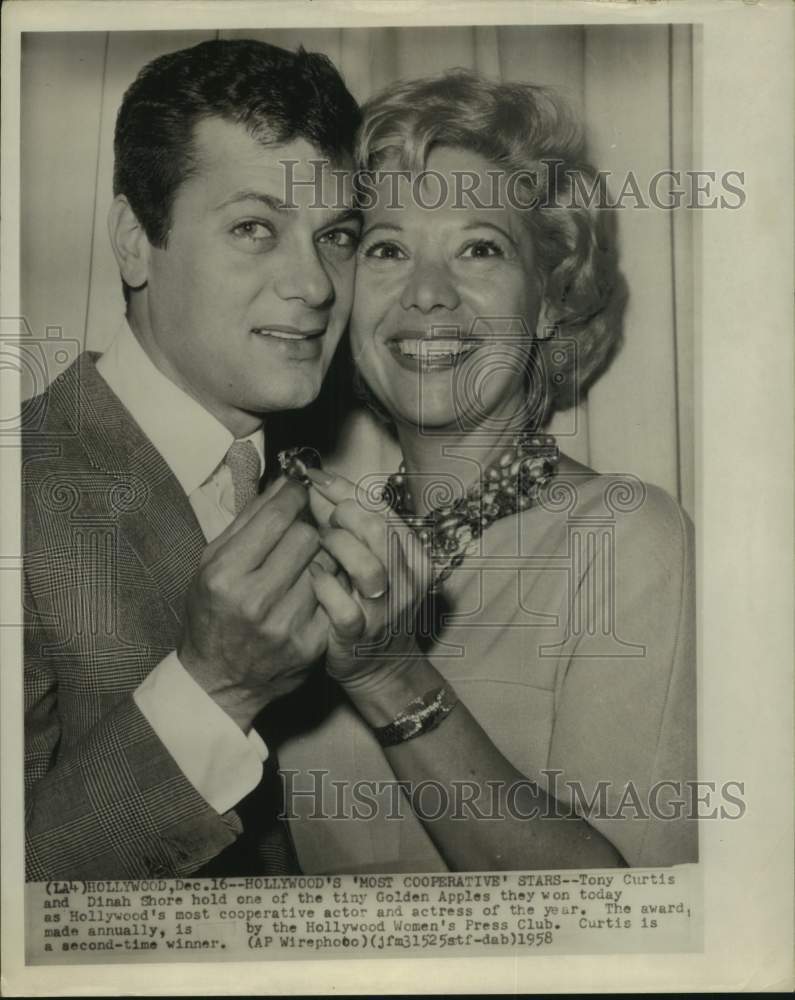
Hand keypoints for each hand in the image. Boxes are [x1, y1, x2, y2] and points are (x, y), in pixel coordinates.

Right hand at [178, 478, 332, 730]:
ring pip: (326, 564)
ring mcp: (286, 625)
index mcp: (225, 574)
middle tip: (300, 532)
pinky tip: (313, 589)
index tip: (299, 492)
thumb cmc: (212, 615)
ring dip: (320, 557)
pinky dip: (328, 587)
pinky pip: (335, 595)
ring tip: (303, 563)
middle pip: (308, 537)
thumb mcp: (212, 564)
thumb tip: (282, 484)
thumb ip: (247, 522)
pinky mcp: (311, 645)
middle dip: (306, 528)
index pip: (277, 517)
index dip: (294, 496)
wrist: (218, 681)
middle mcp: (255, 600)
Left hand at [304, 468, 431, 692]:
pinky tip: (312, 576)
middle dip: (340, 515)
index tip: (314, 477)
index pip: (380, 507)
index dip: (343, 488)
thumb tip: (315, 486)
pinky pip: (343, 606)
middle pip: (375, 528)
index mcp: (413, 554)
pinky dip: (324, 586)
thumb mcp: (371, 559)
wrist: (380, 666)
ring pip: (367, 565)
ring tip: (318, 545)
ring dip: (335, 547)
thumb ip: (349, 525)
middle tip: (319, 517)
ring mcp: (387, 609)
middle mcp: (407, 579)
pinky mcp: (362, 635)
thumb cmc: (369, 604)